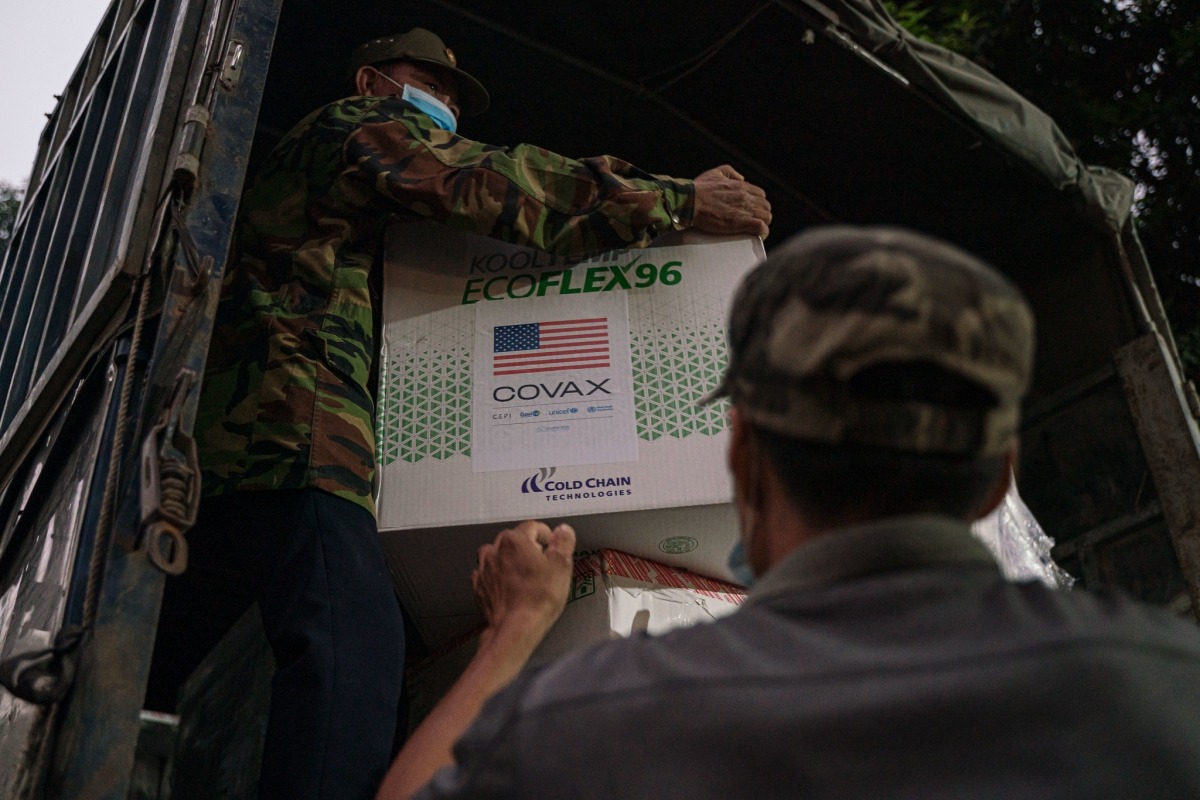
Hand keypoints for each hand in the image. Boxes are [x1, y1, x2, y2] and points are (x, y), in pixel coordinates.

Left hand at [472, 520, 575, 637]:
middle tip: (541, 564)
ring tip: (524, 576)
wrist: (515, 628)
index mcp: (515, 540)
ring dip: (510, 561)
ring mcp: (483, 568)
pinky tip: (510, 589)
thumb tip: (563, 530)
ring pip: (498, 556)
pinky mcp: (478, 587)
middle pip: (513, 540)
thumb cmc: (540, 596)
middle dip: (527, 548)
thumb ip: (563, 542)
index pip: (532, 527)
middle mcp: (494, 549)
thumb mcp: (561, 566)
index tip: (552, 546)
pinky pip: (489, 575)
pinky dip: (498, 578)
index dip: (546, 535)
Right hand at [691, 165, 771, 238]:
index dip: (757, 204)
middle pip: (765, 206)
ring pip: (767, 217)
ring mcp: (744, 209)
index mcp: (741, 186)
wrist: (690, 202)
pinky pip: (761, 227)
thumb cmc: (698, 189)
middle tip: (751, 222)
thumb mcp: (715, 172)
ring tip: (753, 230)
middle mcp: (746, 196)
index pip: (760, 195)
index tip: (750, 211)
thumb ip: (730, 172)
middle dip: (761, 214)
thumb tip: (741, 178)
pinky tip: (757, 236)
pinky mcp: (741, 222)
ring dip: (762, 223)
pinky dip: (762, 232)